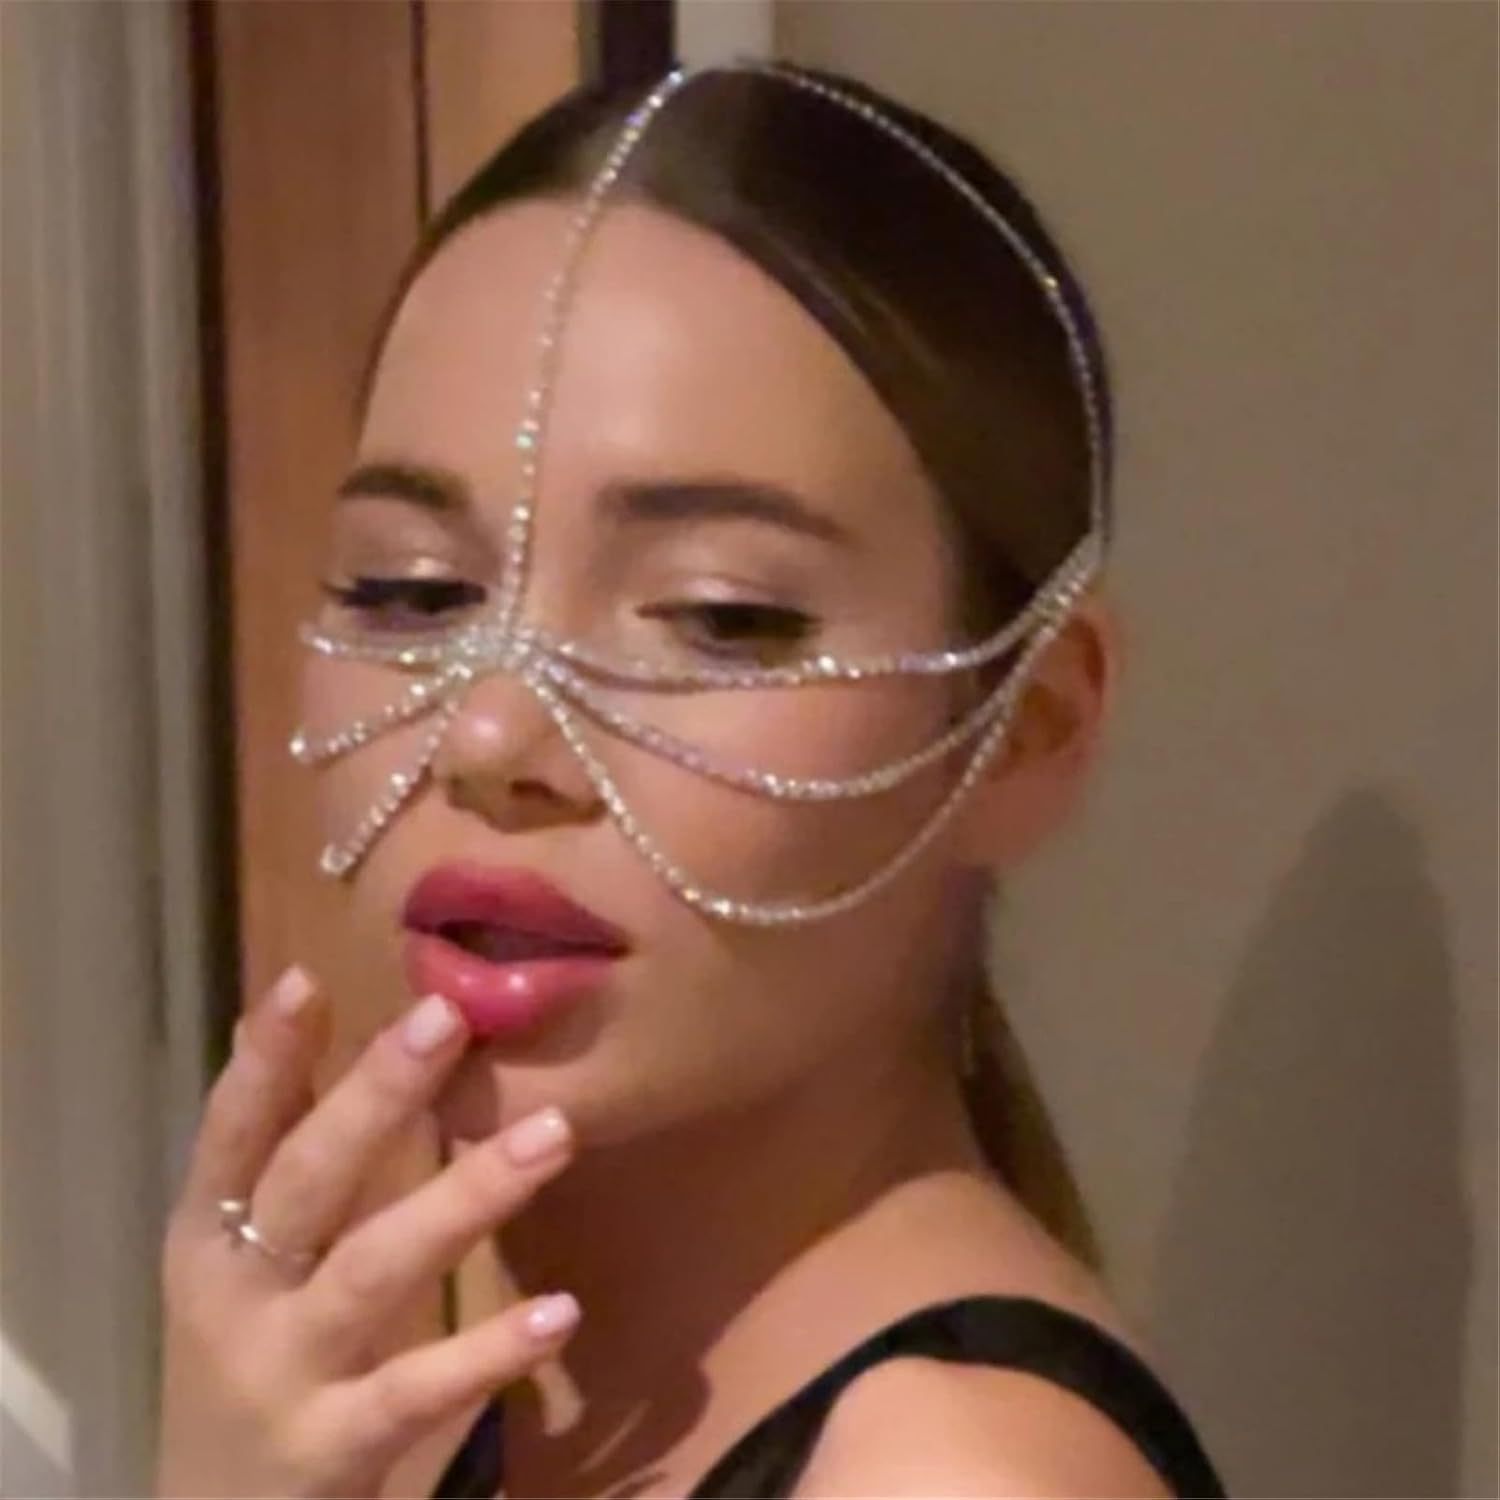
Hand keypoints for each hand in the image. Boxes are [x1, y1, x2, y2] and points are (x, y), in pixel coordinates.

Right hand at [156, 968, 577, 1496]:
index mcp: (209, 1235)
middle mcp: (235, 1296)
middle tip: (450, 1017)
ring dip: (465, 1198)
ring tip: (553, 1137)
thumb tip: (292, 1006)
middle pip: (307, 1182)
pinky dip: (489, 1350)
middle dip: (374, 1097)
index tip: (310, 981)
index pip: (233, 1132)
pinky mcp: (333, 1447)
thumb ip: (273, 1139)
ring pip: (374, 1270)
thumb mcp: (238, 1251)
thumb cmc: (247, 1353)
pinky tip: (561, 1311)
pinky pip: (418, 1391)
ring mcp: (282, 1373)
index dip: (266, 1060)